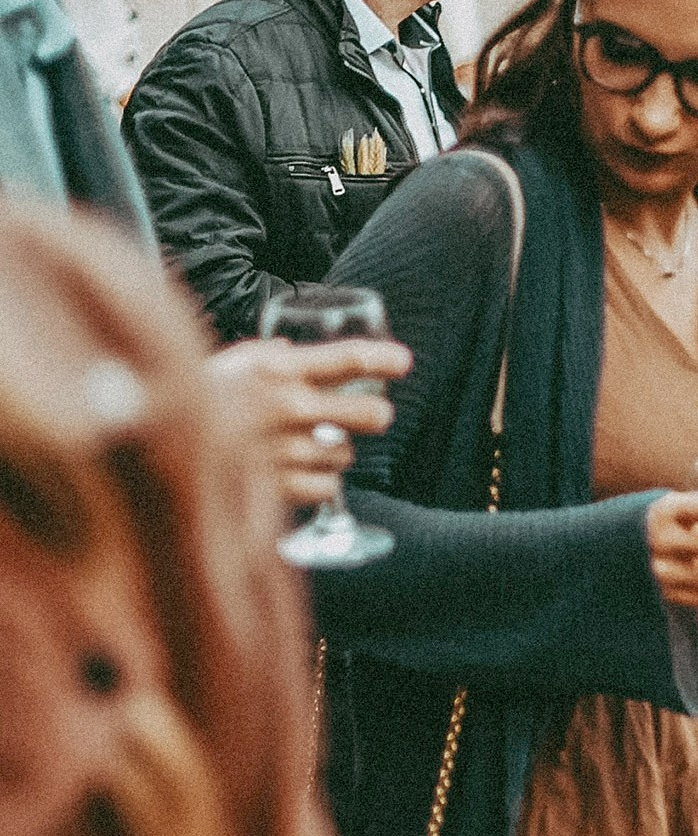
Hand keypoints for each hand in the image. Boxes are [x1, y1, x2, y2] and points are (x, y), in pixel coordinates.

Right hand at [208, 336, 409, 510]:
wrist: (155, 444)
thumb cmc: (195, 402)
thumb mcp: (229, 365)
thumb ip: (266, 356)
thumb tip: (288, 348)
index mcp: (276, 369)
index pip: (346, 359)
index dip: (382, 360)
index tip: (404, 363)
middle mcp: (287, 406)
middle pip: (368, 412)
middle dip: (374, 414)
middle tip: (374, 416)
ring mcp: (285, 448)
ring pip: (345, 453)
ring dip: (334, 452)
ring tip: (305, 448)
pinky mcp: (280, 487)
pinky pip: (328, 487)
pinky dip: (319, 483)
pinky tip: (295, 474)